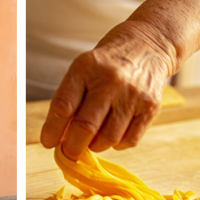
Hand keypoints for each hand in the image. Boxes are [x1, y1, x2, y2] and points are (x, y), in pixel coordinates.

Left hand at [40, 21, 172, 159]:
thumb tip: (60, 137)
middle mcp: (111, 81)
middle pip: (86, 127)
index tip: (48, 142)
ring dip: (96, 147)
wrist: (148, 46)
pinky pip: (130, 140)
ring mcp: (133, 95)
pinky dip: (118, 145)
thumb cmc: (108, 63)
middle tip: (69, 153)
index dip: (53, 130)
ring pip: (109, 138)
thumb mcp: (84, 69)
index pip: (64, 106)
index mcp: (86, 68)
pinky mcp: (151, 107)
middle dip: (73, 147)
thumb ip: (71, 99)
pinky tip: (114, 135)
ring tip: (93, 141)